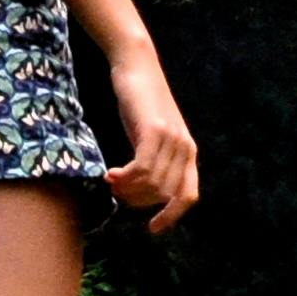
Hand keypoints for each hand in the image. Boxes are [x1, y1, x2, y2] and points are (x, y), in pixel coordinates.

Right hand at [104, 49, 200, 232]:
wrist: (136, 66)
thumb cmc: (138, 101)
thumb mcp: (149, 133)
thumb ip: (153, 158)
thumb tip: (142, 187)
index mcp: (188, 152)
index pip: (188, 196)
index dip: (171, 216)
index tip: (152, 229)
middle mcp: (185, 148)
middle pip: (164, 194)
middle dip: (138, 201)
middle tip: (117, 191)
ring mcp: (171, 139)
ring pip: (152, 184)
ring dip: (128, 189)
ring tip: (111, 181)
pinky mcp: (154, 131)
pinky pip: (142, 169)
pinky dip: (124, 178)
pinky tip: (109, 174)